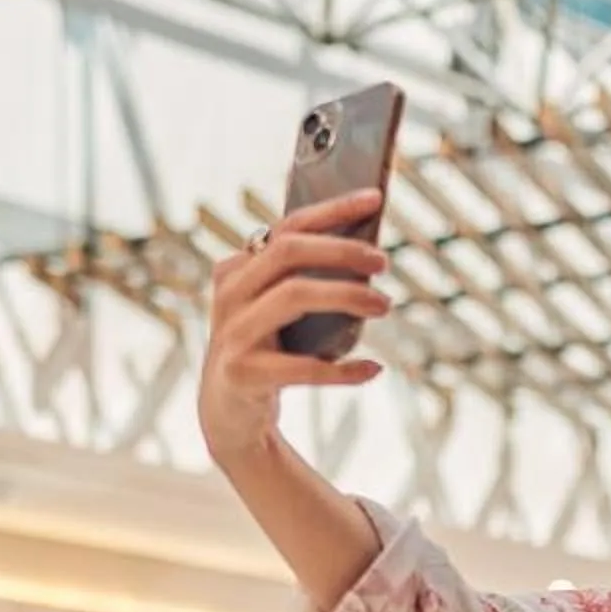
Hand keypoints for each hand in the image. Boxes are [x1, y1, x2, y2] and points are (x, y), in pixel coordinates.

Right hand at [198, 187, 392, 462]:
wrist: (227, 413)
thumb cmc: (265, 349)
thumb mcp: (273, 308)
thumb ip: (301, 279)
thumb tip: (367, 252)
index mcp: (238, 269)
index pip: (288, 227)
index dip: (332, 210)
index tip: (374, 198)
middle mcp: (230, 294)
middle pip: (288, 252)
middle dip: (341, 250)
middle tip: (383, 263)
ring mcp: (233, 333)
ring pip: (294, 296)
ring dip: (347, 296)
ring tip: (384, 305)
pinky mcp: (244, 374)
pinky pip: (302, 367)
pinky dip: (342, 370)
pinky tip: (373, 369)